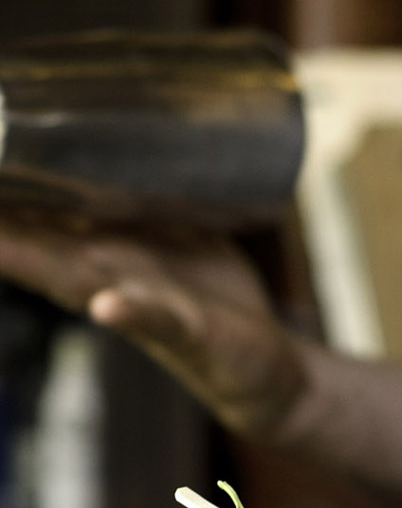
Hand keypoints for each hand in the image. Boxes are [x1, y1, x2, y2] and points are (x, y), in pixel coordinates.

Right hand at [0, 213, 305, 437]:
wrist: (268, 367)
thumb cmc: (210, 298)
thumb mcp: (167, 234)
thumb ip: (131, 198)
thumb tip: (102, 140)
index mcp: (102, 253)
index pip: (37, 221)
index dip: (5, 198)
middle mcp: (111, 281)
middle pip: (42, 249)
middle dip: (4, 234)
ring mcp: (149, 308)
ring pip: (83, 281)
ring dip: (40, 264)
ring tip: (2, 244)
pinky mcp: (192, 333)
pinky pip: (159, 320)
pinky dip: (133, 313)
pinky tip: (107, 306)